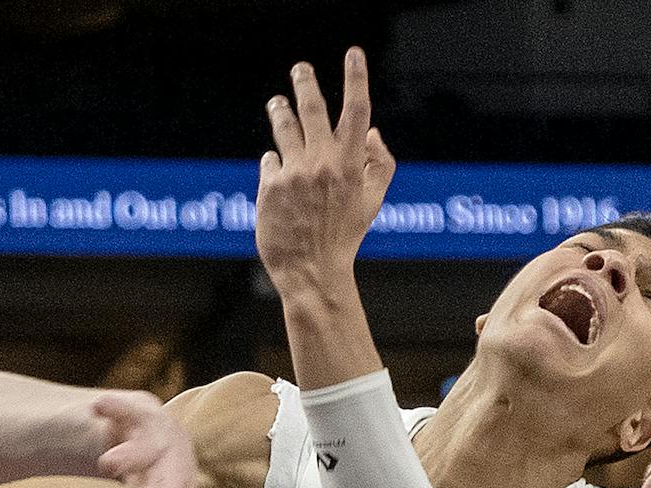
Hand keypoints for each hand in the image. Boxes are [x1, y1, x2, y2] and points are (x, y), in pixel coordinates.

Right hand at [94, 391, 216, 487]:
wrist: (135, 425)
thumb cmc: (149, 482)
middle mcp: (175, 472)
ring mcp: (158, 439)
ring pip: (148, 450)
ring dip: (131, 457)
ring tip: (111, 463)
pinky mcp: (138, 411)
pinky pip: (124, 408)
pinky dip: (112, 407)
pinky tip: (98, 406)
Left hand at [256, 47, 395, 298]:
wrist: (310, 271)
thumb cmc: (343, 237)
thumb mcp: (372, 202)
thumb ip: (381, 164)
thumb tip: (372, 131)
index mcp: (351, 164)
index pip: (357, 110)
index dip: (356, 77)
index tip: (354, 53)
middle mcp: (321, 163)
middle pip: (312, 108)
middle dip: (305, 82)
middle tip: (300, 69)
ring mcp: (293, 173)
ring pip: (283, 127)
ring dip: (280, 110)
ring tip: (278, 104)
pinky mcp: (269, 186)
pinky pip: (270, 161)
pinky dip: (275, 163)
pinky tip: (279, 175)